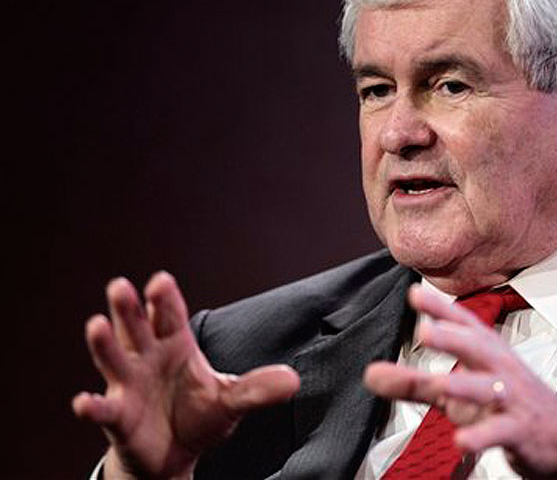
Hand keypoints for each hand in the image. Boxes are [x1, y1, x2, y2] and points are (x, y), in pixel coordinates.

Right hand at [72, 272, 299, 478]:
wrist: (174, 454)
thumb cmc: (198, 415)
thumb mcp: (230, 400)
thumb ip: (258, 389)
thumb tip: (294, 381)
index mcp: (176, 345)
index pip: (170, 317)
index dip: (165, 300)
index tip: (160, 281)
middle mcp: (148, 358)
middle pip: (135, 328)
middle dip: (128, 309)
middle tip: (121, 286)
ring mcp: (129, 385)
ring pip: (114, 359)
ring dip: (104, 344)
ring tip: (96, 325)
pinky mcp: (118, 417)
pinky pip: (104, 410)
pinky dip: (92, 406)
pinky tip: (84, 402)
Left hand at [364, 285, 556, 478]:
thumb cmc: (506, 403)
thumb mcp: (456, 391)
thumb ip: (413, 382)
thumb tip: (370, 373)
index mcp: (486, 351)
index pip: (463, 324)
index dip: (441, 308)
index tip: (415, 293)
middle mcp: (499, 368)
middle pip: (477, 348)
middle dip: (453, 338)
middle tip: (425, 331)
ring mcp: (512, 398)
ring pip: (488, 389)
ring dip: (465, 385)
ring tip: (440, 384)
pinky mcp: (520, 429)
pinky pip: (500, 431)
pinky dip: (481, 435)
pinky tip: (461, 441)